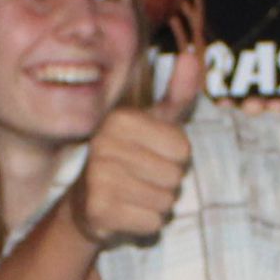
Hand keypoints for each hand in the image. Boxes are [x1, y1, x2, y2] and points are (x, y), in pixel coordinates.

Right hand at [59, 47, 203, 248]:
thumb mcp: (156, 123)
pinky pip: (152, 222)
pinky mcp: (99, 211)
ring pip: (165, 201)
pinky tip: (128, 213)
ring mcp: (98, 179)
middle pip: (175, 176)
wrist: (87, 202)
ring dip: (158, 204)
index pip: (183, 149)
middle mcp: (104, 146)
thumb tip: (192, 56)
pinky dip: (147, 223)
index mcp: (120, 120)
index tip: (153, 155)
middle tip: (143, 179)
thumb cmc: (132, 156)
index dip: (176, 158)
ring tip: (136, 195)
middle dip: (168, 182)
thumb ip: (178, 93)